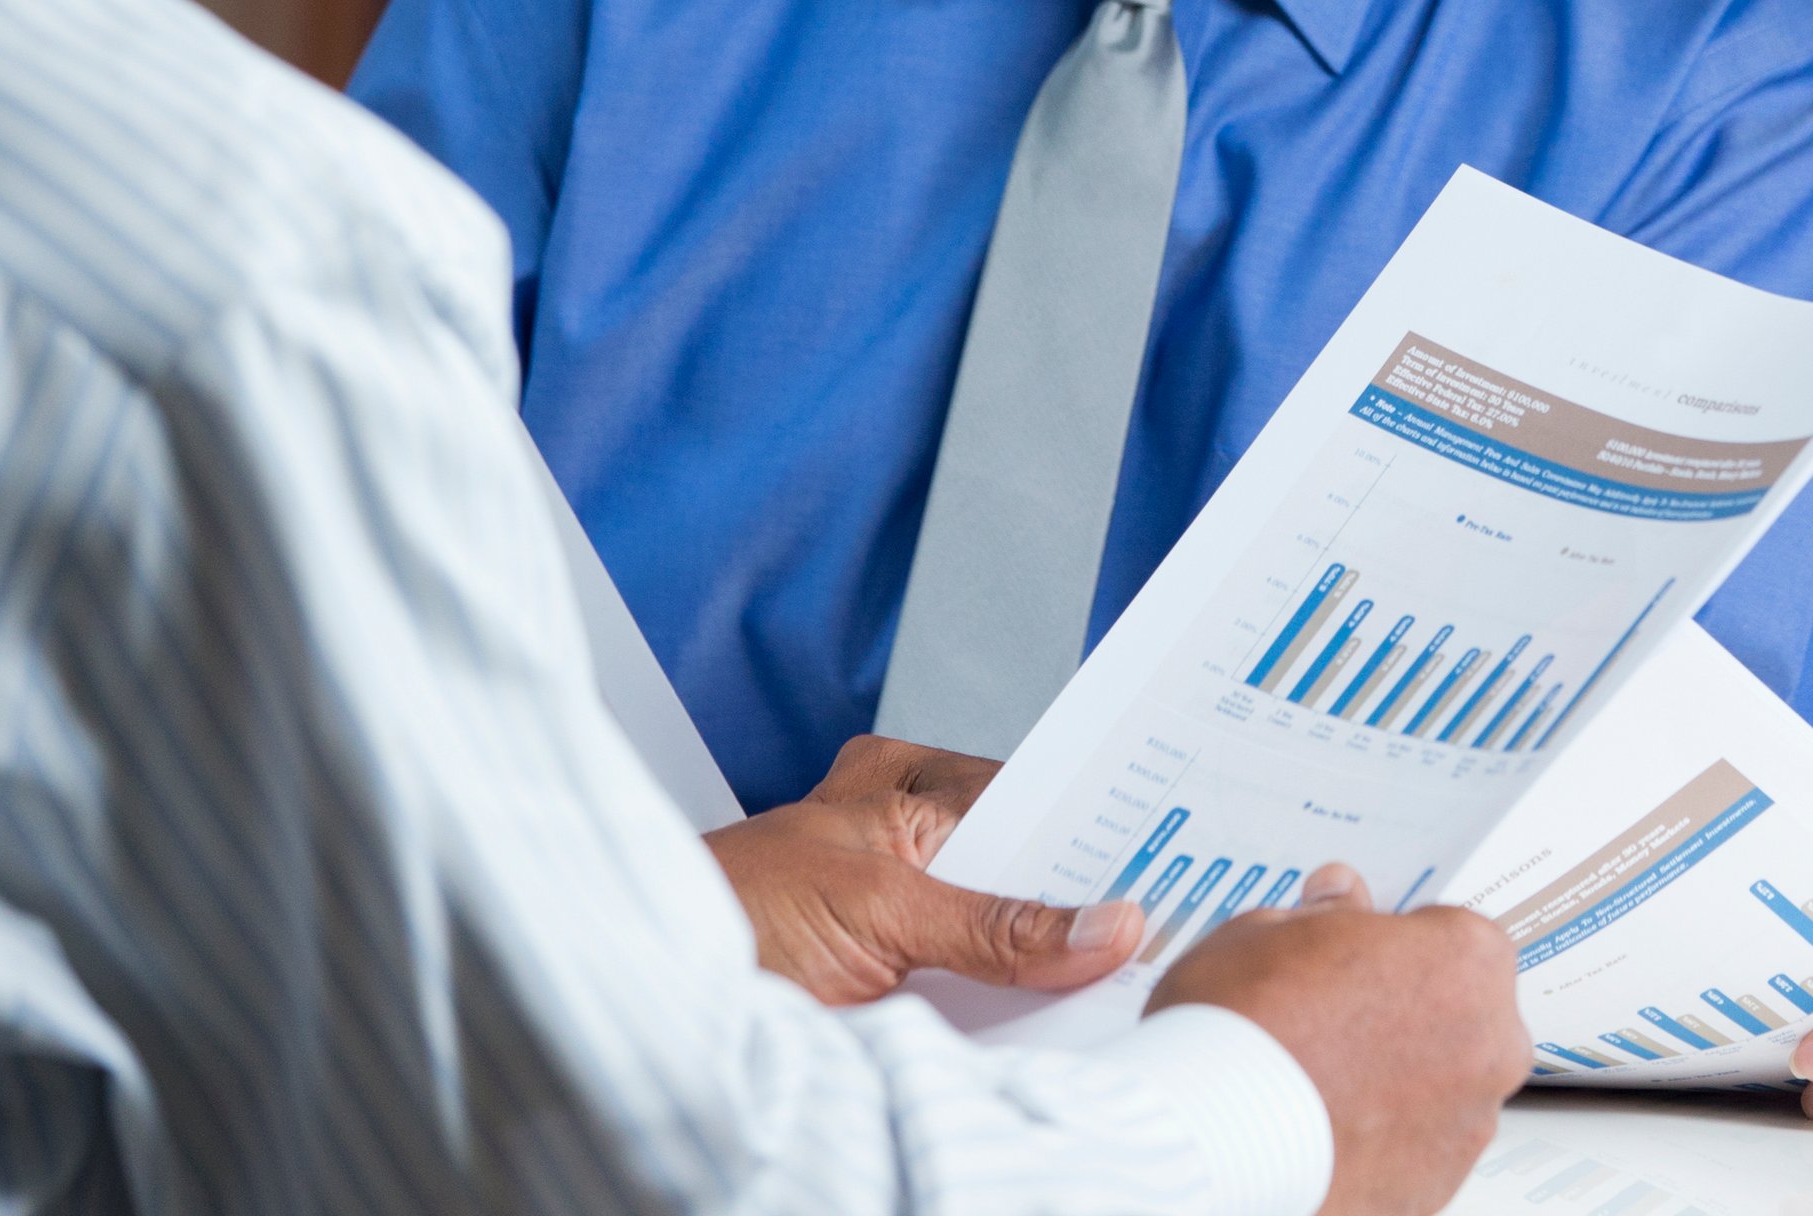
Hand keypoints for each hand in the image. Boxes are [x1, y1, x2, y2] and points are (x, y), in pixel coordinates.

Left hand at [705, 732, 1141, 1005]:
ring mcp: (910, 919)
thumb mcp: (880, 910)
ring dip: (1056, 967)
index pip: (1038, 801)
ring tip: (1129, 977)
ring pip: (1011, 938)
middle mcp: (915, 844)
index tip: (1175, 863)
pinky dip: (1017, 1015)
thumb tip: (1107, 925)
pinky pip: (983, 996)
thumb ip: (995, 925)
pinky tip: (1064, 1025)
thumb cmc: (723, 916)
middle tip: (1161, 928)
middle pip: (1030, 871)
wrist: (637, 1004)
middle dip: (1088, 906)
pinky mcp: (903, 990)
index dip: (1102, 832)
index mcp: (911, 788)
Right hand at [1156, 863, 1528, 1215]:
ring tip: (1321, 1079)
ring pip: (1444, 1088)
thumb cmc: (1239, 1032)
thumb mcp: (1266, 931)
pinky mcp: (1436, 1188)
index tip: (1362, 958)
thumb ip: (1323, 913)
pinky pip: (1420, 1149)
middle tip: (1333, 1019)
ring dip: (1400, 1080)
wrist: (1206, 1135)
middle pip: (1460, 1015)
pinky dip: (1386, 1138)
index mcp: (1466, 960)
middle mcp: (1490, 1044)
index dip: (1399, 945)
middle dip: (1408, 1014)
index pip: (1454, 937)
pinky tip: (1328, 1124)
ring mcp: (1468, 1124)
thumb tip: (1337, 899)